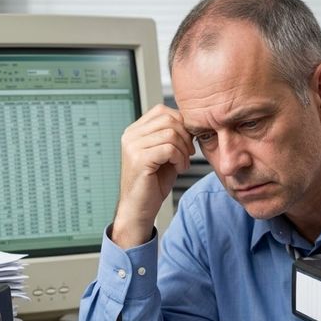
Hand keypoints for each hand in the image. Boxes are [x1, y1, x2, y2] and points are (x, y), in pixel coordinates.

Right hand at [112, 104, 193, 248]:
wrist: (139, 209)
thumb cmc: (152, 184)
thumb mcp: (164, 154)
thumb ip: (172, 136)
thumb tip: (190, 121)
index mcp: (135, 131)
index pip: (163, 111)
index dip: (181, 124)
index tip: (187, 143)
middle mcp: (131, 135)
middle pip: (169, 119)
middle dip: (185, 136)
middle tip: (188, 155)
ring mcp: (133, 146)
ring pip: (171, 133)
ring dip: (184, 150)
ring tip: (182, 164)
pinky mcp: (139, 159)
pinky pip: (169, 148)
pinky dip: (180, 158)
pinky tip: (178, 169)